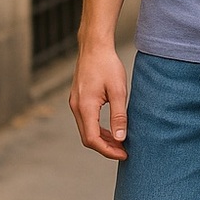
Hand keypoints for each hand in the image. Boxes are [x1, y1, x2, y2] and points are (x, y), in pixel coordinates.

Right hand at [68, 41, 129, 159]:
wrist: (94, 46)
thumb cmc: (107, 65)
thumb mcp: (118, 90)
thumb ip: (119, 115)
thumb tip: (120, 138)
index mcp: (85, 107)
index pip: (93, 139)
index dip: (108, 150)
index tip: (123, 154)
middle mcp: (76, 107)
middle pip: (87, 138)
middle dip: (105, 148)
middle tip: (124, 151)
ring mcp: (75, 103)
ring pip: (86, 130)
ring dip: (102, 139)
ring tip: (120, 143)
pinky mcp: (78, 99)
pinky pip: (86, 120)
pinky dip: (98, 128)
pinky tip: (111, 129)